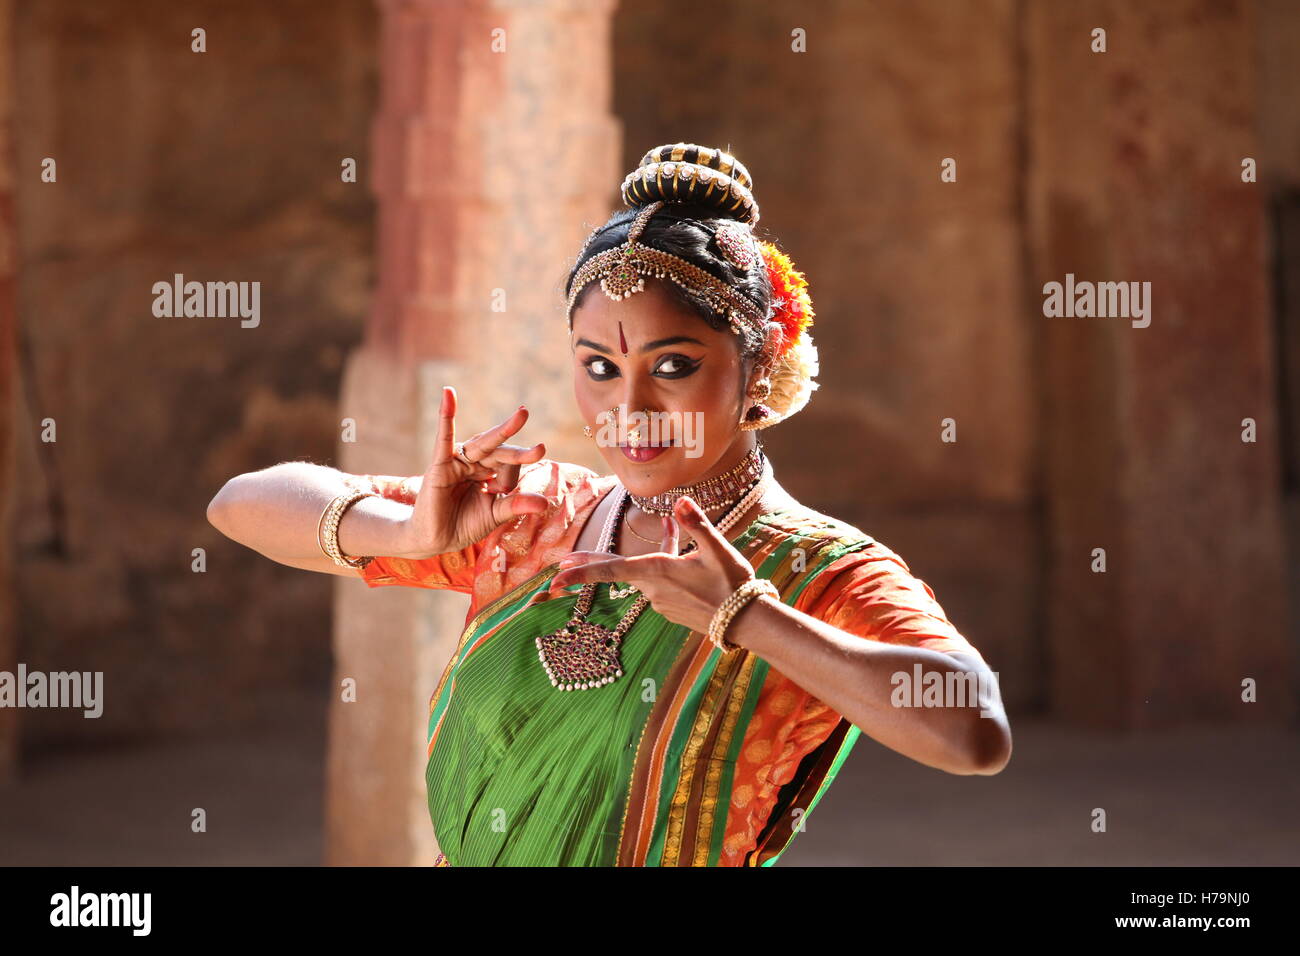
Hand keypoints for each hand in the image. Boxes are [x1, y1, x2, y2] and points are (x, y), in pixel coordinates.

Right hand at [398, 386, 550, 557]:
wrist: (435, 539)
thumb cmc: (465, 524)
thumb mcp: (495, 514)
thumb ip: (516, 505)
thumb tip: (545, 503)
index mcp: (490, 472)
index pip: (510, 466)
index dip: (510, 481)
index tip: (502, 494)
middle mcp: (475, 462)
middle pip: (501, 451)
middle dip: (520, 452)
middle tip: (541, 449)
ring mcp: (458, 461)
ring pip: (483, 444)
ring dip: (503, 431)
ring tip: (523, 415)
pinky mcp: (440, 464)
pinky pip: (444, 437)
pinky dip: (446, 415)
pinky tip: (448, 393)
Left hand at [546, 495, 756, 633]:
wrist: (748, 622)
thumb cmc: (733, 584)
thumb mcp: (717, 549)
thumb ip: (696, 524)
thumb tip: (679, 500)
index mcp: (657, 572)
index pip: (610, 570)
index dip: (582, 571)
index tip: (557, 577)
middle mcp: (653, 589)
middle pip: (617, 571)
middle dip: (590, 567)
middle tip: (561, 566)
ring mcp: (662, 602)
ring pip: (646, 572)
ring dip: (652, 553)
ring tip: (670, 526)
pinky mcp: (673, 609)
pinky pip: (661, 581)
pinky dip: (666, 565)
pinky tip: (686, 554)